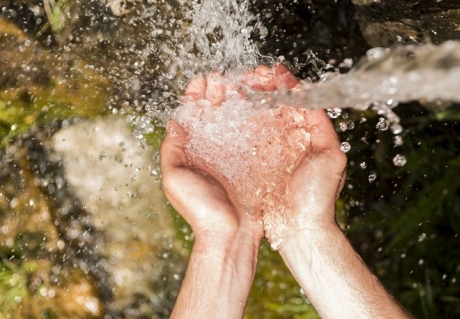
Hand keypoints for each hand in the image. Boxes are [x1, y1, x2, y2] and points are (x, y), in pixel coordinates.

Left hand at [165, 64, 301, 240]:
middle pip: (218, 110)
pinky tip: (263, 100)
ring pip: (240, 116)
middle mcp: (217, 148)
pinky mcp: (258, 158)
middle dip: (221, 90)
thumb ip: (171, 148)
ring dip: (242, 96)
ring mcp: (238, 152)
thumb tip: (174, 120)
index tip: (202, 80)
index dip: (197, 94)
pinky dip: (262, 113)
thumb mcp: (175, 178)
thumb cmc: (201, 210)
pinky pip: (260, 130)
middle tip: (224, 76)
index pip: (195, 114)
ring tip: (245, 80)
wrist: (231, 234)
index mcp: (195, 150)